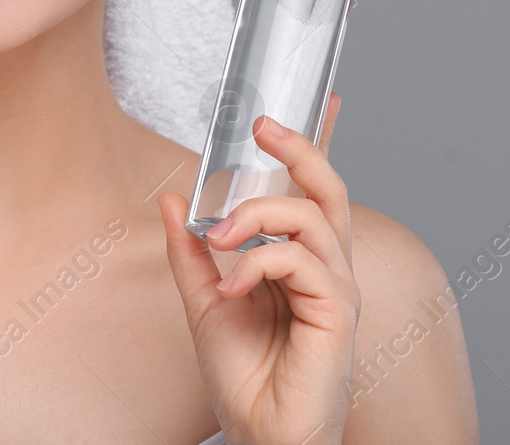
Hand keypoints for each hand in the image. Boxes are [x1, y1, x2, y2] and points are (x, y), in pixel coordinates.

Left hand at [158, 94, 357, 444]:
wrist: (260, 434)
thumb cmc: (244, 376)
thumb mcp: (204, 301)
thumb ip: (190, 252)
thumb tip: (172, 200)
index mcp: (300, 260)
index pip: (315, 192)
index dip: (319, 144)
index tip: (322, 98)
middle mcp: (326, 267)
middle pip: (329, 189)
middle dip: (301, 147)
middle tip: (262, 127)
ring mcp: (336, 289)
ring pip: (311, 216)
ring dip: (257, 215)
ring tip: (219, 238)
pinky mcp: (337, 312)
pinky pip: (302, 261)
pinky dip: (259, 263)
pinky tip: (232, 286)